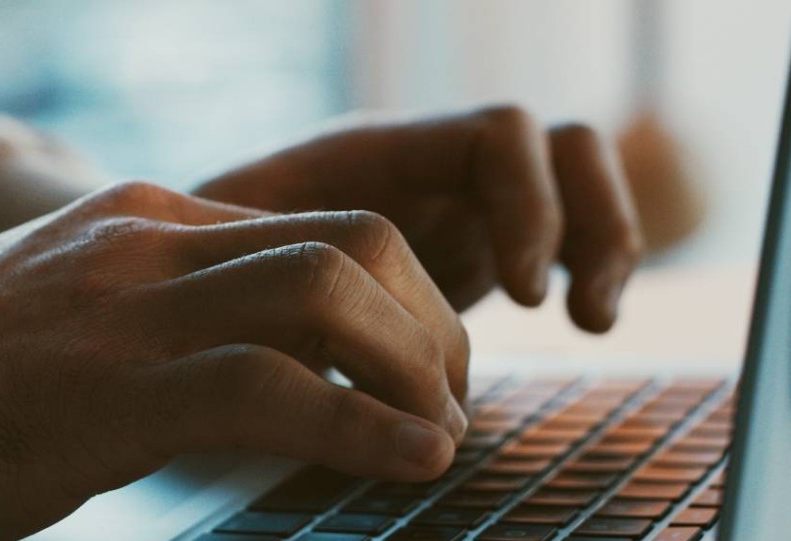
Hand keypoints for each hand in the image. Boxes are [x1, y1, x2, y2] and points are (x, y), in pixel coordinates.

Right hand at [0, 183, 469, 539]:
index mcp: (139, 218)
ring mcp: (127, 310)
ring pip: (331, 293)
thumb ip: (152, 312)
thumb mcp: (62, 316)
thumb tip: (247, 361)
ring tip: (439, 435)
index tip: (422, 369)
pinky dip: (365, 426)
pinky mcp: (111, 393)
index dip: (401, 295)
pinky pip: (276, 389)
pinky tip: (408, 462)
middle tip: (447, 401)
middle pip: (353, 239)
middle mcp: (146, 243)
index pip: (320, 223)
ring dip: (416, 368)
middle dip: (430, 322)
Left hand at [195, 105, 642, 332]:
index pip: (495, 135)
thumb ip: (275, 269)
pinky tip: (579, 324)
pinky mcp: (473, 248)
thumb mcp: (228, 262)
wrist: (185, 275)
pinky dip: (588, 267)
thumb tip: (300, 308)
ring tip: (590, 320)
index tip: (523, 294)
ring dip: (605, 241)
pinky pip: (564, 232)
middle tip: (564, 312)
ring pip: (574, 180)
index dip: (527, 205)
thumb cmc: (195, 265)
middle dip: (588, 220)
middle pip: (558, 145)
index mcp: (376, 153)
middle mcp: (430, 164)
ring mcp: (458, 201)